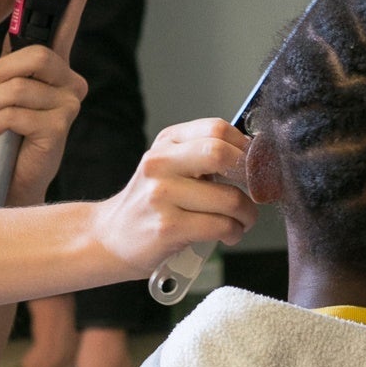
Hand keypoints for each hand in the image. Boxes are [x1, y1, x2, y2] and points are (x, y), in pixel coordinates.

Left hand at [0, 0, 94, 204]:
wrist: (11, 178)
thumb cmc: (9, 134)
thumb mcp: (6, 91)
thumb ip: (11, 62)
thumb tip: (8, 32)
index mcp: (57, 69)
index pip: (67, 27)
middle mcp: (70, 83)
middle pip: (36, 55)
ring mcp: (68, 105)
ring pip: (18, 87)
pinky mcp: (59, 127)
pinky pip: (15, 113)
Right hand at [90, 119, 255, 274]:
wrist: (109, 237)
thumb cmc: (149, 205)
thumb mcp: (168, 167)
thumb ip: (203, 156)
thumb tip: (255, 157)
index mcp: (166, 143)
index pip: (217, 129)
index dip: (246, 147)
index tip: (255, 166)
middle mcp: (160, 163)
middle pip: (221, 154)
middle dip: (250, 177)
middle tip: (255, 192)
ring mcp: (161, 196)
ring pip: (229, 198)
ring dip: (247, 214)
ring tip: (241, 221)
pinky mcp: (167, 227)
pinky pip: (220, 226)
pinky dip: (234, 233)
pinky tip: (228, 235)